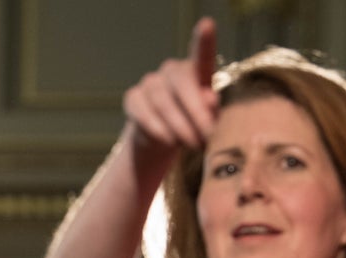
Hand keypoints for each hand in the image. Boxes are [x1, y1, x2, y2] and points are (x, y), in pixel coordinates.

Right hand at [123, 17, 218, 165]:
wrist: (165, 143)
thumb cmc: (195, 128)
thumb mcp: (209, 122)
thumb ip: (212, 111)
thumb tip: (210, 99)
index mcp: (197, 72)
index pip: (201, 54)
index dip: (204, 40)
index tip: (206, 24)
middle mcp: (172, 71)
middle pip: (181, 82)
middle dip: (195, 112)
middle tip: (206, 139)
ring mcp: (150, 83)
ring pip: (163, 102)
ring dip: (179, 127)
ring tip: (192, 145)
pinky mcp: (133, 99)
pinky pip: (144, 113)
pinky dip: (158, 130)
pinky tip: (168, 141)